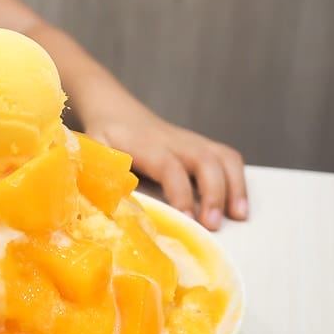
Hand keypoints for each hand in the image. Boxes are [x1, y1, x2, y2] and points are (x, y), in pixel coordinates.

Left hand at [84, 104, 248, 229]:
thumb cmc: (104, 136)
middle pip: (204, 160)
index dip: (181, 193)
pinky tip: (237, 205)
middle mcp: (173, 141)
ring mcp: (189, 141)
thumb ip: (102, 176)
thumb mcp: (94, 154)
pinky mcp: (199, 145)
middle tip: (212, 225)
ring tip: (237, 217)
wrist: (114, 108)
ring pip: (222, 157)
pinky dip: (238, 180)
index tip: (187, 220)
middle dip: (214, 193)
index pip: (169, 167)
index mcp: (145, 145)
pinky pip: (226, 157)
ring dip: (234, 186)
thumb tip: (109, 210)